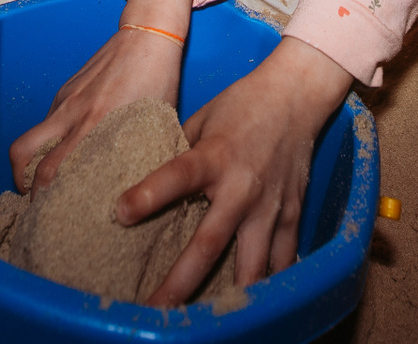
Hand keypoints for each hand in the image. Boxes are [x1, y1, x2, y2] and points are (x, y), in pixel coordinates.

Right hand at [10, 0, 196, 192]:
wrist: (148, 36)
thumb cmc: (159, 81)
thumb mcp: (155, 124)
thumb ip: (141, 154)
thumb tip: (139, 189)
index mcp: (97, 125)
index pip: (52, 169)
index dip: (43, 196)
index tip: (49, 216)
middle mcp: (74, 115)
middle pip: (26, 156)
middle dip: (24, 186)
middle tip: (37, 207)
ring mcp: (65, 102)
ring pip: (29, 140)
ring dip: (25, 166)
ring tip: (36, 185)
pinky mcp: (64, 91)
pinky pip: (46, 123)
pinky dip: (45, 143)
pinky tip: (59, 152)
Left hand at [118, 37, 352, 305]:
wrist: (297, 95)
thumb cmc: (242, 103)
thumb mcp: (202, 119)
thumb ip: (179, 153)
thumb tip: (143, 178)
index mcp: (214, 156)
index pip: (176, 176)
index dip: (148, 195)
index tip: (120, 213)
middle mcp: (242, 187)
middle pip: (210, 243)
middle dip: (181, 281)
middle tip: (156, 312)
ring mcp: (270, 205)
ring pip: (252, 264)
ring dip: (230, 295)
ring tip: (209, 322)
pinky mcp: (291, 214)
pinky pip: (282, 258)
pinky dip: (271, 282)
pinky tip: (255, 302)